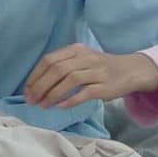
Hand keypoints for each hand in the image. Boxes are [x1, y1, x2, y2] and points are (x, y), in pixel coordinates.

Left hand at [24, 44, 157, 109]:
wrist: (131, 70)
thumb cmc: (101, 67)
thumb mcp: (82, 59)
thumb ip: (63, 66)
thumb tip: (37, 84)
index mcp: (76, 50)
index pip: (49, 60)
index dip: (35, 75)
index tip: (27, 90)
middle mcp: (85, 58)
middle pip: (57, 69)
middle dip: (40, 86)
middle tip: (31, 100)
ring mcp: (96, 71)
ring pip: (70, 80)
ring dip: (53, 94)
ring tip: (43, 105)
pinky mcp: (105, 86)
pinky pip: (85, 92)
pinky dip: (71, 99)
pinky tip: (60, 106)